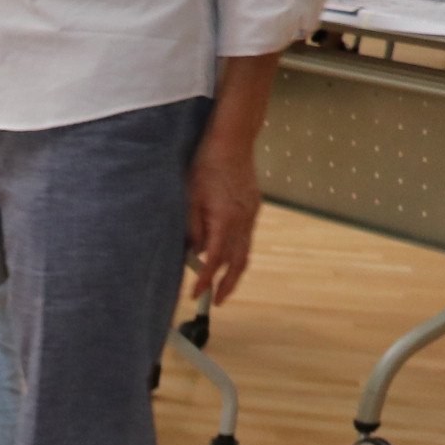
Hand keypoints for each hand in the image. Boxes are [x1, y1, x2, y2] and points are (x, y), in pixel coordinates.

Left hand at [187, 137, 261, 304]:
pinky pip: (248, 237)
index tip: (195, 294)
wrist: (232, 142)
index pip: (214, 259)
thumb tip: (194, 254)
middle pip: (238, 261)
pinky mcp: (254, 207)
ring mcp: (252, 214)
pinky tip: (229, 258)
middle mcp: (243, 220)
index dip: (205, 280)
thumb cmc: (205, 167)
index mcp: (225, 220)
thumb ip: (192, 228)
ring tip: (223, 287)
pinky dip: (239, 253)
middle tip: (217, 302)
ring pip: (246, 251)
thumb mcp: (190, 199)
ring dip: (235, 271)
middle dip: (227, 284)